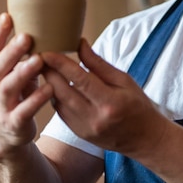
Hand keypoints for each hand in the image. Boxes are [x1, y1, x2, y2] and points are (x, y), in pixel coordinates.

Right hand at [0, 13, 53, 158]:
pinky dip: (36, 99)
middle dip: (11, 51)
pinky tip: (50, 89)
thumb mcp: (13, 77)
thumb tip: (37, 29)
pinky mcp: (14, 123)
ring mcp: (1, 107)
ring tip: (38, 60)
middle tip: (26, 36)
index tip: (7, 16)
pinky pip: (24, 111)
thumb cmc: (15, 99)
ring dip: (22, 73)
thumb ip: (20, 59)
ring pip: (8, 88)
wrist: (7, 137)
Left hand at [42, 38, 168, 158]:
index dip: (60, 64)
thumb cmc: (137, 105)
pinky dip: (55, 97)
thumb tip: (80, 44)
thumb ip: (99, 64)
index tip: (47, 51)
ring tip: (43, 68)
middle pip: (62, 91)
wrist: (144, 138)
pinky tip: (54, 85)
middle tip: (38, 56)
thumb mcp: (124, 81)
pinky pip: (61, 112)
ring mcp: (85, 129)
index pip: (79, 80)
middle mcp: (95, 118)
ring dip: (48, 84)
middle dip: (48, 72)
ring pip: (57, 102)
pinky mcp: (79, 134)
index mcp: (110, 102)